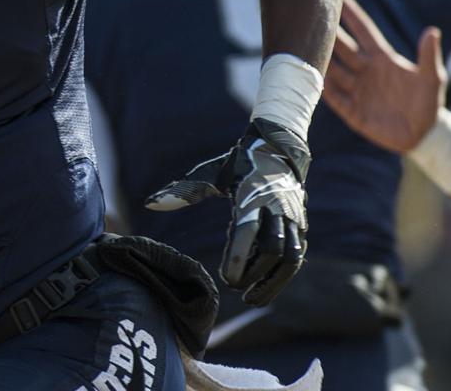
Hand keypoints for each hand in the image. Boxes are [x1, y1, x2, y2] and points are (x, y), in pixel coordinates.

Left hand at [145, 119, 308, 305]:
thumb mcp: (209, 174)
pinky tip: (265, 288)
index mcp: (252, 196)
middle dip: (254, 275)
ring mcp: (292, 218)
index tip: (225, 280)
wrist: (277, 150)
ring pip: (290, 258)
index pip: (247, 232)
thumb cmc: (237, 164)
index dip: (237, 259)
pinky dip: (282, 275)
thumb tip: (149, 204)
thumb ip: (183, 193)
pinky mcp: (300, 225)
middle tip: (235, 289)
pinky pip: (296, 256)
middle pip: (272, 250)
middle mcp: (276, 208)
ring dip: (273, 283)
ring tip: (253, 300)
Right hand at [321, 0, 445, 153]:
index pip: (363, 31)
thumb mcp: (433, 79)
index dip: (351, 14)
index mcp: (383, 59)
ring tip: (303, 44)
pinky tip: (309, 79)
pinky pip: (334, 98)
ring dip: (321, 59)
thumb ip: (428, 57)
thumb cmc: (428, 102)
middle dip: (328, 32)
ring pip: (334, 70)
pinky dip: (322, 89)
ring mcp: (357, 90)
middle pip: (342, 48)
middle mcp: (365, 70)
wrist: (423, 135)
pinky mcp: (353, 112)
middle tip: (311, 15)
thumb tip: (432, 31)